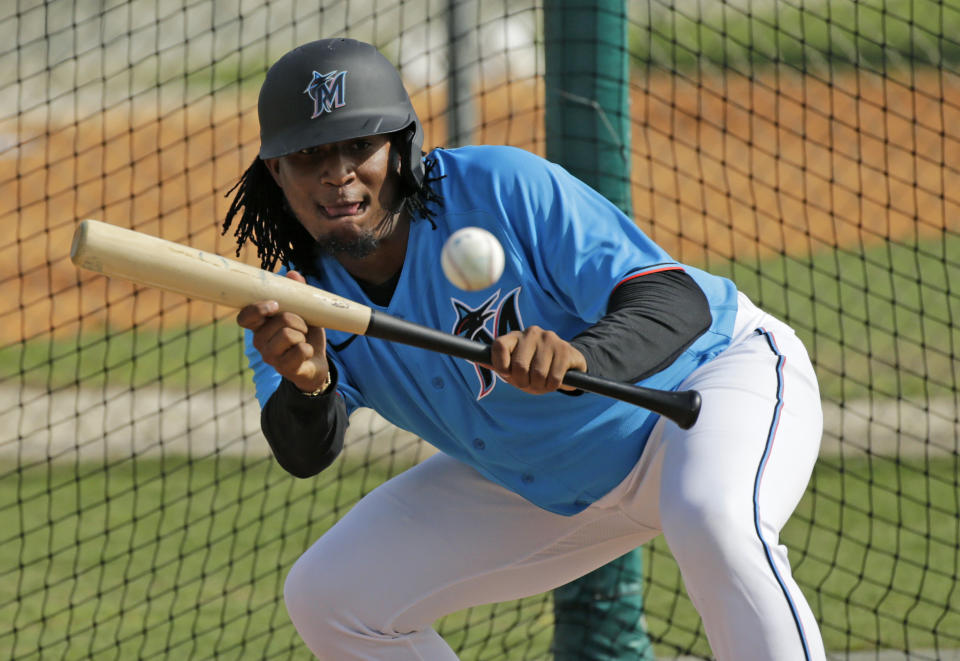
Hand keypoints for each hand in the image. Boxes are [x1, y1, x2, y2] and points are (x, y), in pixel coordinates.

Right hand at [235, 270, 329, 392]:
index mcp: (259, 326)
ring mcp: (270, 357)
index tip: (274, 305)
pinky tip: (306, 353)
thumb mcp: (303, 311)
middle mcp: (260, 342)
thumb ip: (296, 293)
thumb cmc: (305, 334)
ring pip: (288, 334)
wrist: (316, 361)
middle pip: (281, 319)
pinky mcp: (284, 369)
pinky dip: (309, 349)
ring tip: (303, 340)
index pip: (245, 317)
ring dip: (303, 334)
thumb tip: (293, 273)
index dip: (257, 309)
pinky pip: (300, 350)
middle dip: (298, 320)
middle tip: (302, 327)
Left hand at [487, 326, 586, 394]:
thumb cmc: (534, 367)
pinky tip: (554, 380)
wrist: (566, 364)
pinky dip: (552, 386)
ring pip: (538, 374)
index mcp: (514, 337)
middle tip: (529, 382)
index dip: (500, 365)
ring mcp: (549, 339)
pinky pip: (554, 378)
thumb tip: (475, 359)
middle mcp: (531, 333)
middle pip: (519, 366)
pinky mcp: (565, 349)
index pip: (498, 346)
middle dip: (523, 382)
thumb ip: (498, 364)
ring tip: (543, 381)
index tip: (507, 374)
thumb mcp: (514, 368)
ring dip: (540, 386)